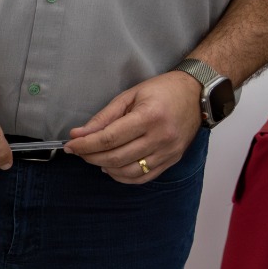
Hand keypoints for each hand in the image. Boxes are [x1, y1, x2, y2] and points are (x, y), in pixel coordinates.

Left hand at [65, 71, 201, 183]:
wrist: (196, 94)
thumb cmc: (162, 91)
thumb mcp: (129, 96)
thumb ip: (103, 117)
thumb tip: (78, 134)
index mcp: (149, 117)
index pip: (108, 139)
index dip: (85, 145)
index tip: (70, 145)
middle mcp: (161, 137)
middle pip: (116, 158)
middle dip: (91, 156)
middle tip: (79, 151)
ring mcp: (168, 152)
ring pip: (128, 172)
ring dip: (105, 167)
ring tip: (94, 157)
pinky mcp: (172, 160)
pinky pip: (143, 177)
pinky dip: (122, 176)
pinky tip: (112, 167)